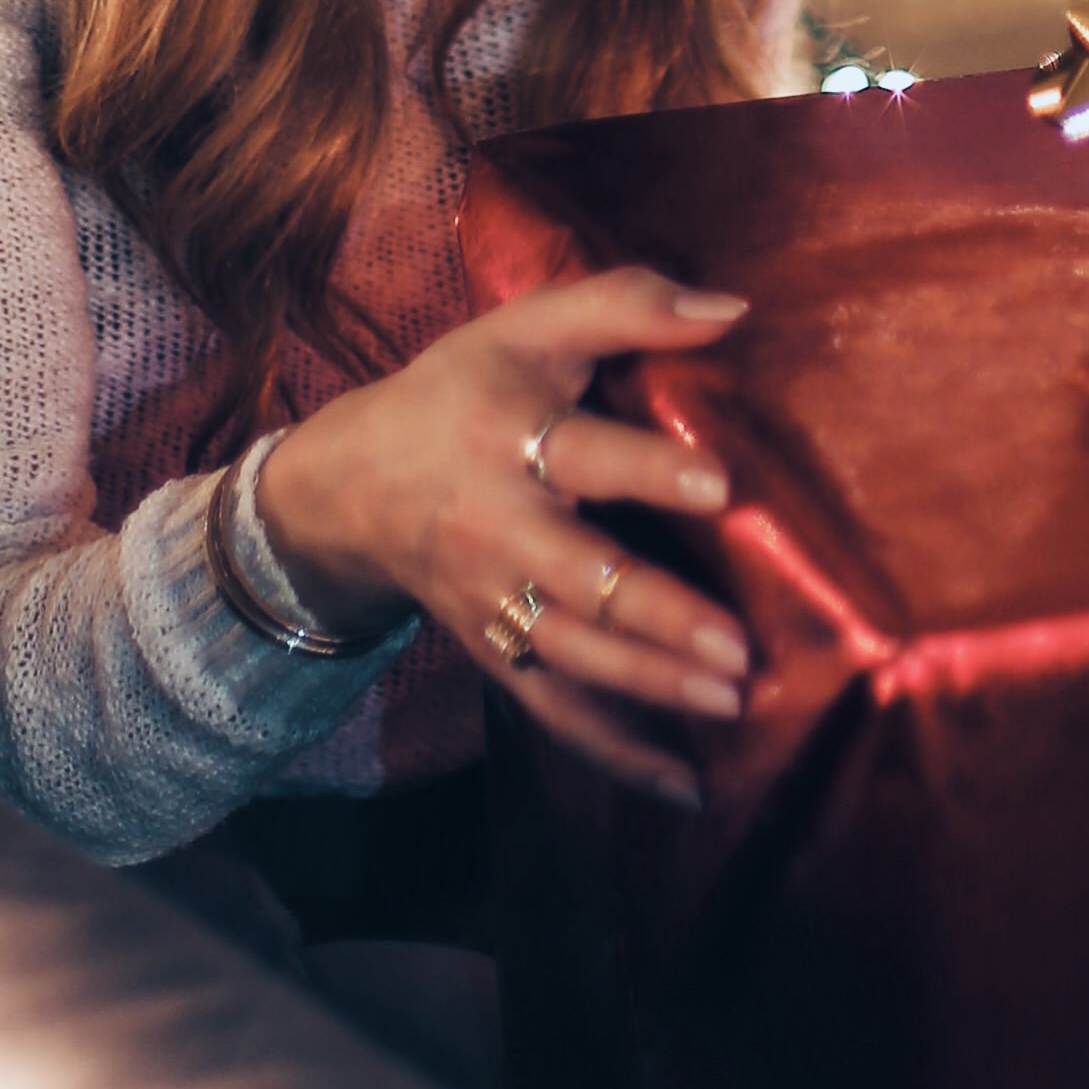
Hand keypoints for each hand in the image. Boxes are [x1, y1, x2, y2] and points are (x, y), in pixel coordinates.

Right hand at [251, 269, 753, 809]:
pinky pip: (554, 710)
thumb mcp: (528, 325)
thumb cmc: (464, 390)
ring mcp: (494, 601)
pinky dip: (616, 754)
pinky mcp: (495, 651)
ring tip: (731, 701)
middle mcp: (498, 528)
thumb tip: (736, 308)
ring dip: (651, 684)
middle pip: (579, 578)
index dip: (649, 468)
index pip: (582, 454)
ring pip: (572, 654)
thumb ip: (628, 303)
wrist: (351, 484)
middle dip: (657, 615)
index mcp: (508, 436)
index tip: (721, 484)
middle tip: (737, 647)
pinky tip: (686, 785)